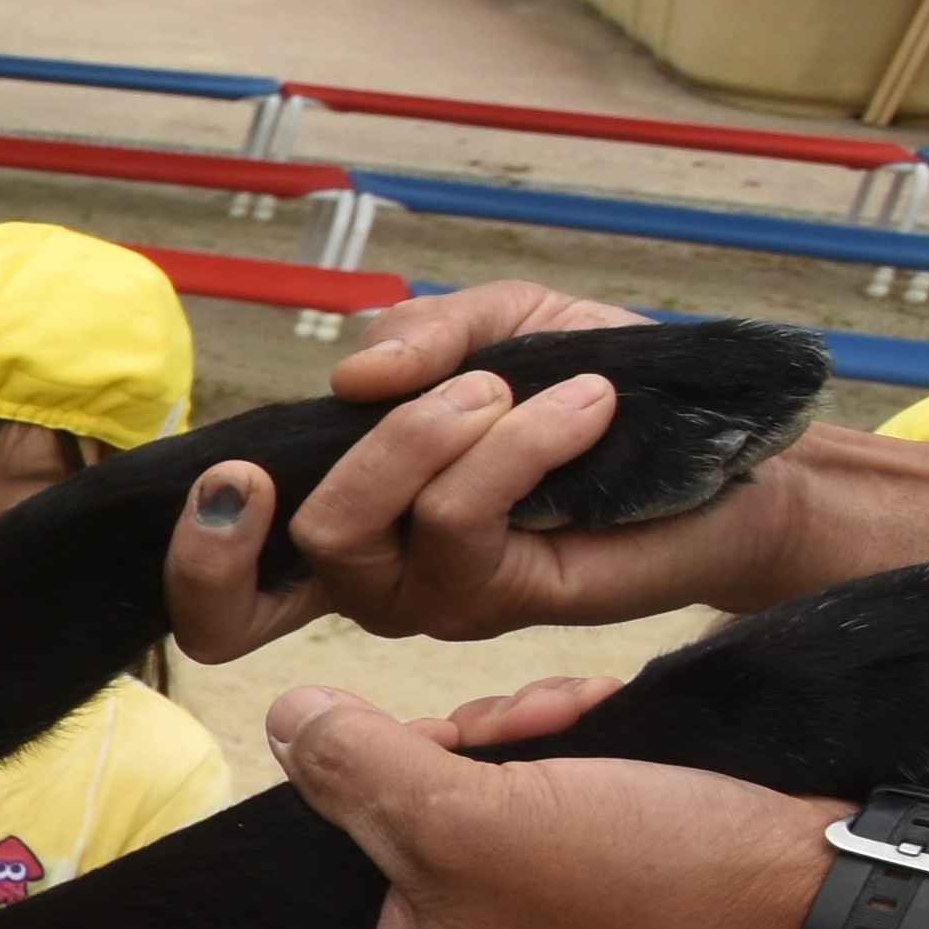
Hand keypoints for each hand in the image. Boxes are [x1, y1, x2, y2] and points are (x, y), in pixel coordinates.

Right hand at [163, 279, 774, 665]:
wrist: (732, 452)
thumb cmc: (610, 389)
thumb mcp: (504, 326)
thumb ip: (424, 334)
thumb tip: (349, 379)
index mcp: (355, 509)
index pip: (230, 585)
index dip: (196, 557)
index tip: (233, 476)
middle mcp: (377, 572)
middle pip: (256, 581)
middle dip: (273, 503)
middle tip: (343, 429)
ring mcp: (434, 598)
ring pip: (353, 533)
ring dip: (425, 434)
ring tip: (512, 387)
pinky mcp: (501, 603)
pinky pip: (458, 519)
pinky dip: (515, 441)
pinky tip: (585, 405)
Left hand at [263, 681, 831, 928]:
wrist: (804, 891)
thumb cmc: (639, 886)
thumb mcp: (469, 818)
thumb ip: (359, 767)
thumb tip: (286, 718)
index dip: (250, 889)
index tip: (250, 843)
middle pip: (350, 841)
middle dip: (412, 762)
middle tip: (477, 739)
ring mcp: (494, 918)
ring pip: (433, 797)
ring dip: (491, 741)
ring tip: (555, 722)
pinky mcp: (552, 871)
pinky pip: (504, 793)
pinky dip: (538, 747)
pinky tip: (581, 715)